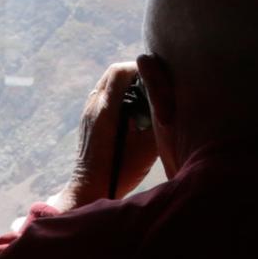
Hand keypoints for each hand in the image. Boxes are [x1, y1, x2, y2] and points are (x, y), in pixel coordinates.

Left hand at [72, 58, 157, 205]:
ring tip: (146, 98)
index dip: (141, 68)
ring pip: (108, 83)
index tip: (157, 77)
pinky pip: (104, 95)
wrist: (90, 190)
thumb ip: (158, 120)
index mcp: (105, 109)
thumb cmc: (119, 173)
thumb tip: (169, 103)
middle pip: (113, 73)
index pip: (120, 71)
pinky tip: (135, 112)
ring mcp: (88, 111)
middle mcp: (93, 105)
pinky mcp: (88, 119)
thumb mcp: (147, 148)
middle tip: (154, 85)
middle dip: (135, 74)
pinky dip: (120, 96)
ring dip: (127, 84)